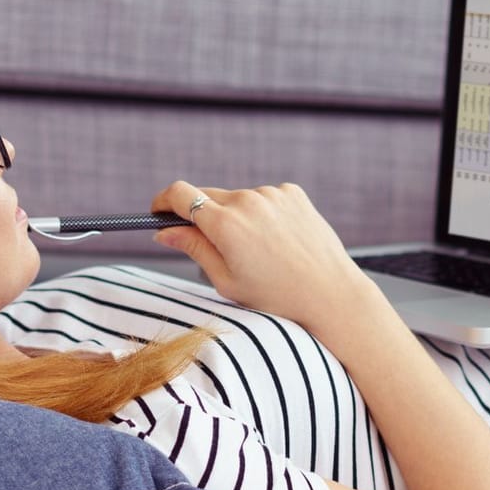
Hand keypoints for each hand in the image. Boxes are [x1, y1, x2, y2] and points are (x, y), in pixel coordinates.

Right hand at [147, 181, 376, 330]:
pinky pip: (265, 199)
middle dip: (201, 216)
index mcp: (225, 224)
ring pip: (238, 200)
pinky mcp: (293, 193)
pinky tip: (277, 242)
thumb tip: (164, 231)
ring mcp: (272, 193)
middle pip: (207, 196)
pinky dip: (262, 215)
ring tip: (258, 254)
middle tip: (213, 247)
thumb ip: (193, 248)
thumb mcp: (226, 280)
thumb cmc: (276, 297)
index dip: (163, 201)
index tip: (159, 212)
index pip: (180, 194)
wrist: (330, 295)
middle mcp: (247, 201)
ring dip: (237, 218)